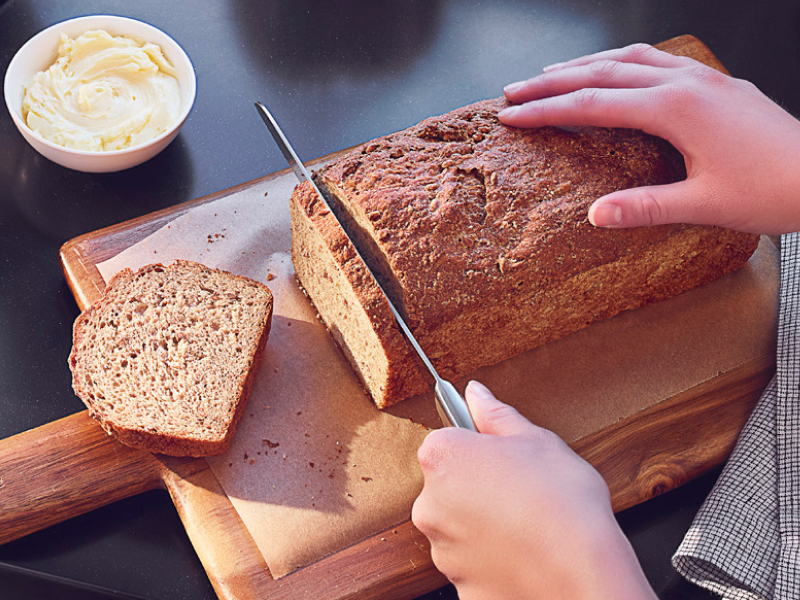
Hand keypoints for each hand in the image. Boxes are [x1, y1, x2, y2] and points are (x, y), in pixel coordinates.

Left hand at [412, 381, 656, 599]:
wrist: (582, 574)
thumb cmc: (563, 502)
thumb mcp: (537, 440)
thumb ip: (496, 415)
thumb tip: (477, 395)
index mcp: (443, 457)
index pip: (448, 441)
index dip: (479, 447)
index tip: (503, 458)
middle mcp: (430, 504)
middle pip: (449, 485)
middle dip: (477, 485)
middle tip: (521, 490)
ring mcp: (442, 549)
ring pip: (458, 526)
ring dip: (482, 523)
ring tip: (526, 523)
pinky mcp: (459, 585)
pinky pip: (472, 563)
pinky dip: (490, 559)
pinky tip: (522, 553)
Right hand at [498, 43, 799, 234]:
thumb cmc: (774, 191)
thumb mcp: (704, 206)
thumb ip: (645, 208)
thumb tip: (594, 215)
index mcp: (676, 109)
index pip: (593, 104)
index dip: (546, 111)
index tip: (511, 116)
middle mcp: (686, 83)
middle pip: (603, 71)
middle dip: (553, 81)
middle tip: (514, 90)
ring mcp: (702, 78)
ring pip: (631, 57)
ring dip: (586, 64)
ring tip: (552, 74)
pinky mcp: (716, 84)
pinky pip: (658, 60)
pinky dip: (623, 61)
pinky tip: (616, 69)